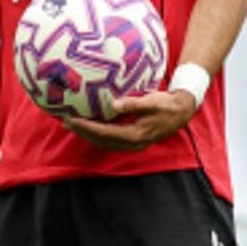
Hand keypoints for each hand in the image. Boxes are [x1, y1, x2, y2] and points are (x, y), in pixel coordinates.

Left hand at [64, 89, 196, 150]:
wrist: (181, 113)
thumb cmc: (167, 105)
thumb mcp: (153, 102)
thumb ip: (134, 104)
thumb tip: (114, 104)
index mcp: (135, 135)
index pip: (104, 133)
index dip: (86, 128)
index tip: (72, 120)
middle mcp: (131, 143)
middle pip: (100, 140)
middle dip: (82, 132)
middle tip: (65, 121)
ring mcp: (131, 144)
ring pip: (103, 141)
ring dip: (87, 133)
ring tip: (71, 123)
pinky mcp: (131, 139)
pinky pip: (109, 138)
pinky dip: (97, 132)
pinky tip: (89, 122)